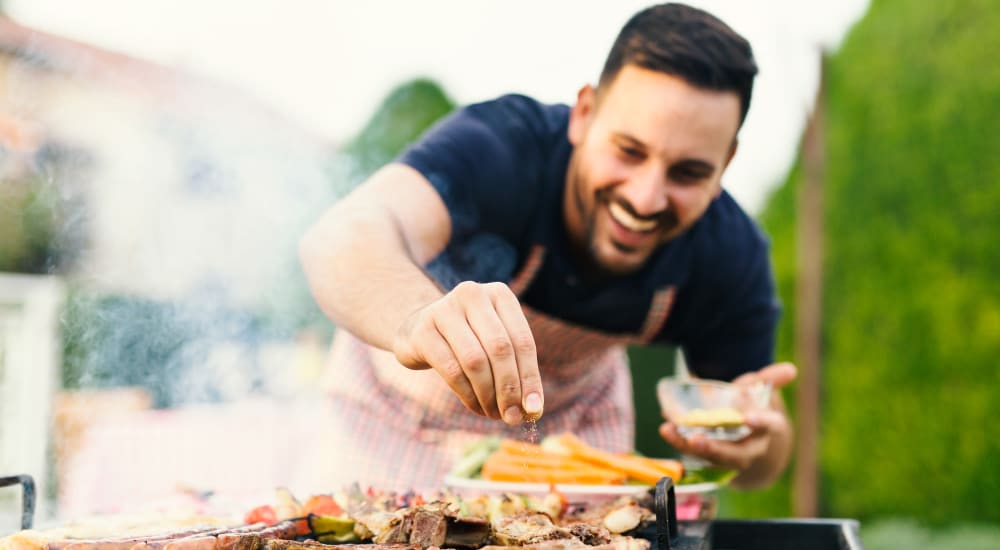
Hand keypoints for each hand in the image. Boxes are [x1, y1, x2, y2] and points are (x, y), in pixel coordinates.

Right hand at [392, 281, 543, 424]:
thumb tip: (533, 409)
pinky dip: (468, 395)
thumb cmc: (468, 340)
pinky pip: (452, 370)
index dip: (530, 378)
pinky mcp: (422, 331)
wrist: (417, 330)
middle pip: (500, 349)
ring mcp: (444, 310)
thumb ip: (516, 371)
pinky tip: (475, 406)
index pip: (523, 340)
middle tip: (512, 417)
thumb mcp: (494, 345)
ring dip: (488, 395)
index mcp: (499, 294)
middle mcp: (472, 294)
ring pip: (476, 361)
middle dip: (509, 389)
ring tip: (493, 414)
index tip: (534, 409)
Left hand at [659, 363, 796, 479]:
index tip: (749, 417)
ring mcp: (730, 457)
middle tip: (696, 439)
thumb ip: (770, 380)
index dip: (760, 422)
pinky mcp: (711, 458)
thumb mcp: (762, 393)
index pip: (769, 426)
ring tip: (669, 430)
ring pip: (711, 458)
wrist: (750, 441)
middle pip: (735, 454)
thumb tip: (790, 369)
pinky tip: (666, 429)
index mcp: (767, 429)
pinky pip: (695, 453)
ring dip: (689, 446)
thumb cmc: (754, 410)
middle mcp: (750, 448)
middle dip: (716, 449)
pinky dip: (680, 441)